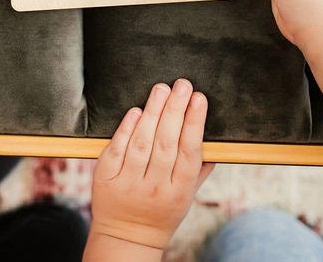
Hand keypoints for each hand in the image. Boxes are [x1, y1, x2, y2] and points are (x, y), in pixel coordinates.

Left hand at [85, 79, 212, 259]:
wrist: (126, 237)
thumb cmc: (161, 212)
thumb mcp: (186, 197)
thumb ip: (199, 170)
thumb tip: (215, 143)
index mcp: (179, 191)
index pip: (189, 151)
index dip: (194, 122)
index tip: (199, 98)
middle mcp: (155, 187)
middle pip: (167, 143)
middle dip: (175, 109)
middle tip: (182, 85)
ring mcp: (129, 183)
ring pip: (142, 143)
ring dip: (153, 112)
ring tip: (162, 90)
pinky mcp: (106, 178)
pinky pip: (117, 149)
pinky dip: (127, 128)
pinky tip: (136, 111)